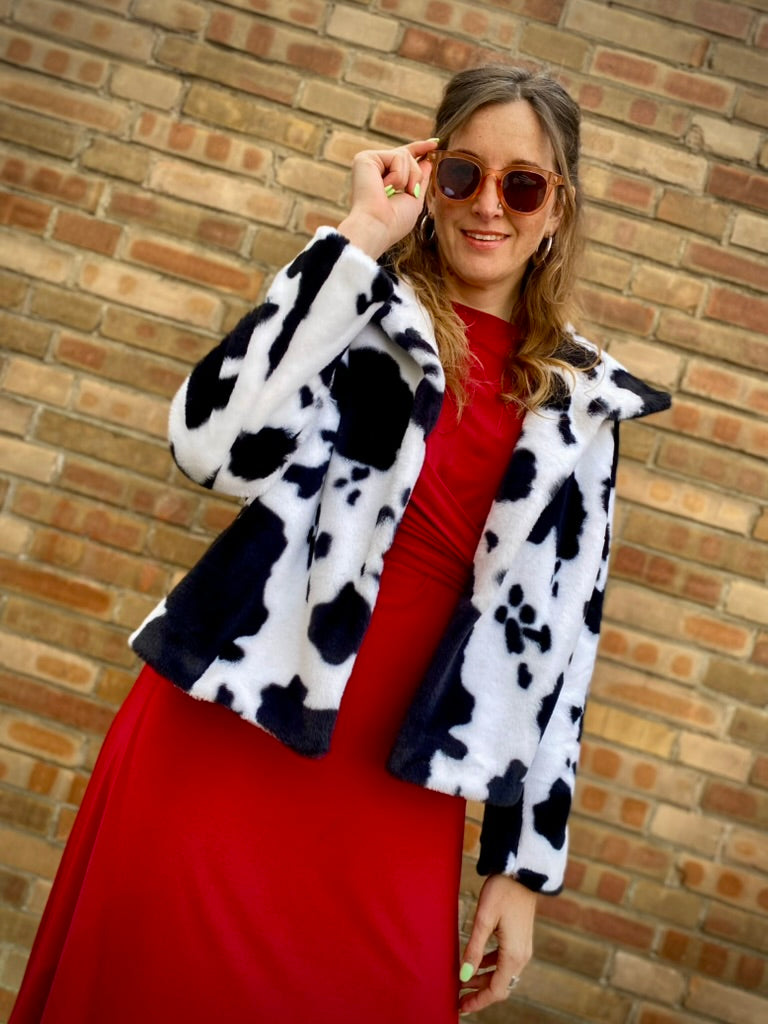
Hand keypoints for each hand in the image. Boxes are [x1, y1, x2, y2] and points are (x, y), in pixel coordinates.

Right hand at [336, 138, 437, 259]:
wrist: (377, 227)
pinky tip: (385, 188)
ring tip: (393, 193)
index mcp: (385, 179)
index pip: (403, 158)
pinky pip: (397, 156)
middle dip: (415, 175)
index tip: (434, 143)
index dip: (419, 149)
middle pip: (408, 156)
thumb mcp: (414, 200)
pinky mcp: (365, 158)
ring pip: (405, 155)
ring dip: (408, 178)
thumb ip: (420, 180)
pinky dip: (399, 175)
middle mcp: (375, 169)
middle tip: (408, 192)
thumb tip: (427, 161)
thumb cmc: (393, 222)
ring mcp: (369, 162)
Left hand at [458, 874, 535, 1014]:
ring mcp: (522, 947)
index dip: (479, 1001)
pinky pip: (505, 961)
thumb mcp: (484, 919)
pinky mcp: (520, 938)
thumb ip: (474, 949)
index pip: (497, 990)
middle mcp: (522, 956)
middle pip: (500, 985)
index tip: (461, 1007)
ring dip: (484, 979)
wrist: (522, 871)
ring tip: (463, 980)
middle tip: (458, 997)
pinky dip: (490, 966)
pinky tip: (476, 962)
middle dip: (479, 993)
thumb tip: (464, 975)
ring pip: (502, 973)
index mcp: (514, 955)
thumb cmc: (502, 891)